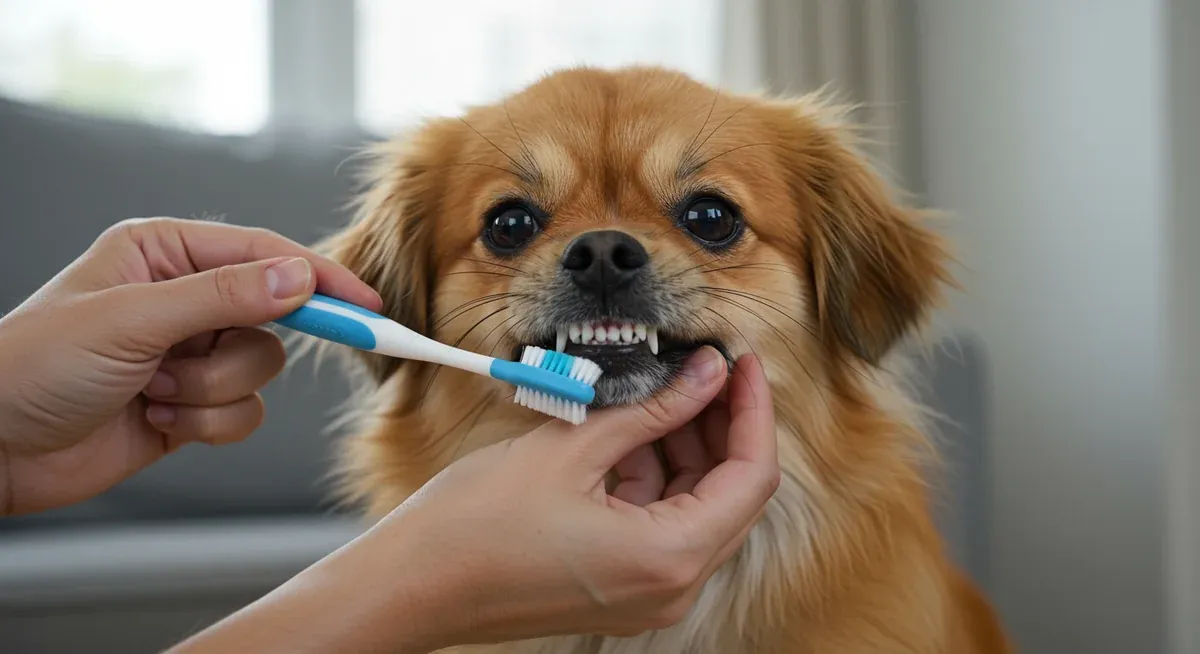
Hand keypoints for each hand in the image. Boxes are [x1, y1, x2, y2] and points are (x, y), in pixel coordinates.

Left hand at [0, 217, 381, 515]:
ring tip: (152, 394)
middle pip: (271, 320)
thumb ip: (224, 296)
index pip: (266, 256)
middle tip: (199, 368)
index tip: (367, 308)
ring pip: (259, 371)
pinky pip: (244, 414)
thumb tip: (300, 278)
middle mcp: (185, 299)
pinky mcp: (192, 405)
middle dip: (230, 355)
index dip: (320, 281)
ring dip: (210, 393)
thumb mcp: (132, 319)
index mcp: (167, 253)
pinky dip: (207, 424)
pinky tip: (154, 420)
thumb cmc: (34, 365)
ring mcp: (191, 354)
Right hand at [173, 347, 778, 652]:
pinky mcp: (617, 588)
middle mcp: (670, 587)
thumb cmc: (476, 525)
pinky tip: (624, 430)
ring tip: (658, 387)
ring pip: (694, 508)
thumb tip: (706, 373)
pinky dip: (651, 476)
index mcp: (670, 558)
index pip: (752, 475)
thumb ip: (652, 409)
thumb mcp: (572, 449)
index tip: (742, 362)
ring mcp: (645, 594)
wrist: (411, 584)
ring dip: (684, 448)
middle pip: (730, 494)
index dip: (754, 410)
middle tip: (703, 366)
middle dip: (720, 425)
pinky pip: (657, 525)